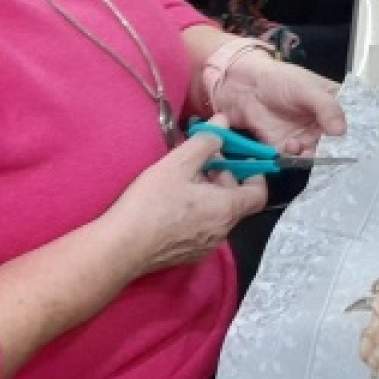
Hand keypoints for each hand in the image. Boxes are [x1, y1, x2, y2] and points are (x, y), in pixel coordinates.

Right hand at [103, 130, 268, 279]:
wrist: (120, 248)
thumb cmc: (151, 203)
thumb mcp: (177, 164)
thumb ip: (205, 141)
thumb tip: (223, 123)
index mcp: (226, 209)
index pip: (258, 193)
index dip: (254, 173)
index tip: (238, 158)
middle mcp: (222, 231)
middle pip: (236, 200)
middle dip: (223, 177)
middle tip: (199, 161)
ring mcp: (205, 246)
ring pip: (218, 213)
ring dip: (208, 193)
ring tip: (182, 178)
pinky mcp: (187, 255)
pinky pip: (203, 227)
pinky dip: (197, 211)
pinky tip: (172, 201)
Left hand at [210, 56, 346, 157]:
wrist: (245, 86)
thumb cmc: (279, 79)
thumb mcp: (307, 88)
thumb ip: (326, 108)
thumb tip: (341, 132)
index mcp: (334, 105)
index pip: (353, 123)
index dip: (356, 135)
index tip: (356, 143)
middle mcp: (323, 124)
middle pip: (337, 144)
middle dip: (334, 151)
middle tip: (329, 151)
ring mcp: (306, 137)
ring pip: (318, 154)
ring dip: (313, 156)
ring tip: (304, 148)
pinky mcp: (286, 147)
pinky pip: (296, 159)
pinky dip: (295, 158)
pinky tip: (290, 146)